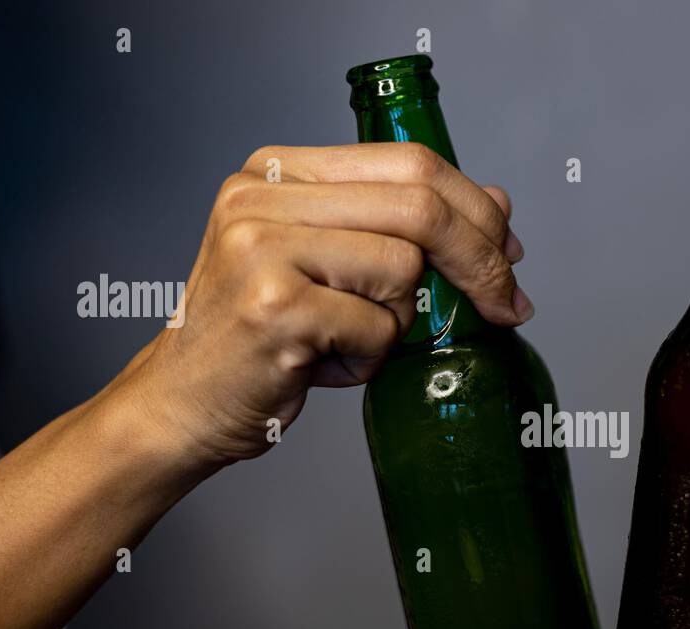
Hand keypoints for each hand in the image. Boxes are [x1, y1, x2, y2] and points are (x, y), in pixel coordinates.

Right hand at [108, 142, 527, 466]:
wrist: (180, 405)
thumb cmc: (261, 338)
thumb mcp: (325, 263)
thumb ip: (395, 225)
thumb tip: (497, 203)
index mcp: (275, 170)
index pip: (409, 163)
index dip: (476, 209)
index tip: (509, 253)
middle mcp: (260, 196)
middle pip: (419, 207)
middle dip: (480, 261)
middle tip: (506, 306)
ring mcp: (261, 248)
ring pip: (404, 270)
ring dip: (397, 323)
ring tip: (344, 341)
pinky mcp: (274, 307)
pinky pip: (378, 329)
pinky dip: (368, 360)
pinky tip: (320, 366)